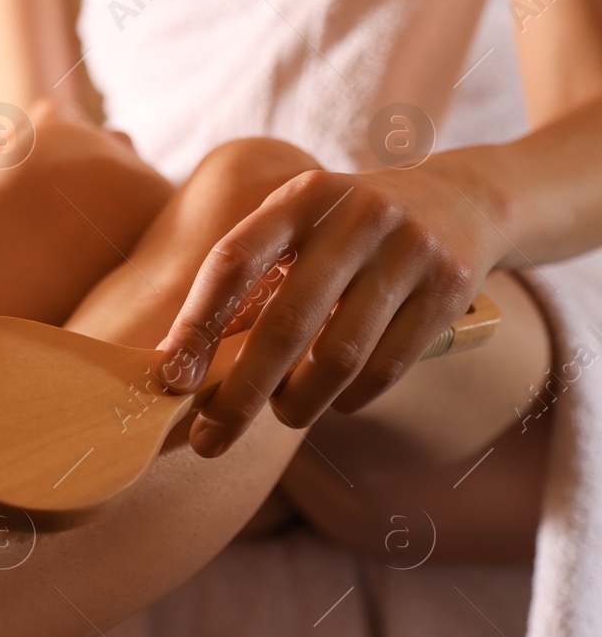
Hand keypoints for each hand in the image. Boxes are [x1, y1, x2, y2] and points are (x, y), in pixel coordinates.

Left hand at [157, 144, 506, 456]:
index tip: (170, 377)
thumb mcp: (301, 226)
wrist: (466, 199)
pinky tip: (335, 402)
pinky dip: (350, 399)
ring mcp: (408, 250)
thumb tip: (182, 362)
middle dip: (239, 394)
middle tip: (207, 439)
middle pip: (285, 324)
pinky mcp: (448, 288)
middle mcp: (355, 217)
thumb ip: (251, 280)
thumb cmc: (349, 230)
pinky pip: (386, 367)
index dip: (197, 323)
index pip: (234, 261)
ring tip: (281, 414)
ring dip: (297, 403)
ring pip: (338, 357)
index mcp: (302, 197)